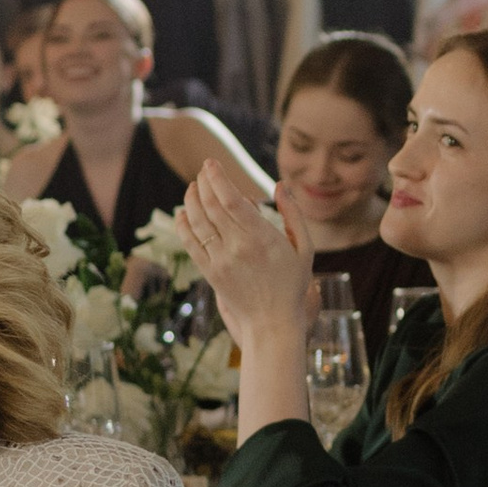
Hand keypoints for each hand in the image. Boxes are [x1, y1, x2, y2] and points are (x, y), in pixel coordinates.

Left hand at [178, 155, 307, 351]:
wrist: (271, 322)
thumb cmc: (292, 283)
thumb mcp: (305, 248)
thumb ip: (293, 213)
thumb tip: (280, 184)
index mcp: (262, 238)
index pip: (231, 200)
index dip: (217, 178)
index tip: (211, 163)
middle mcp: (237, 247)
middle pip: (211, 205)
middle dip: (203, 183)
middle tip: (203, 171)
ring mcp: (219, 260)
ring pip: (196, 221)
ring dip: (190, 199)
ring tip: (192, 187)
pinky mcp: (208, 271)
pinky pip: (189, 242)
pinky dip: (182, 223)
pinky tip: (183, 212)